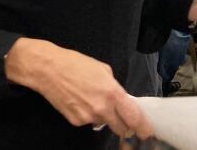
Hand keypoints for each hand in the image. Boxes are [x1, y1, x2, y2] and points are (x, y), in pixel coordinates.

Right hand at [4, 38, 152, 139]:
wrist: (49, 70)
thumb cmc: (77, 64)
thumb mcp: (103, 70)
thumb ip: (115, 87)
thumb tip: (120, 99)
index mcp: (112, 93)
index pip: (133, 117)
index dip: (142, 127)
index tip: (147, 132)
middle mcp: (102, 109)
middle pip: (121, 128)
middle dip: (125, 126)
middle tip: (124, 120)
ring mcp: (88, 117)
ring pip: (103, 124)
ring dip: (104, 117)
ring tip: (92, 99)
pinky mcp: (75, 121)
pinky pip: (88, 121)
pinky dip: (88, 115)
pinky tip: (80, 101)